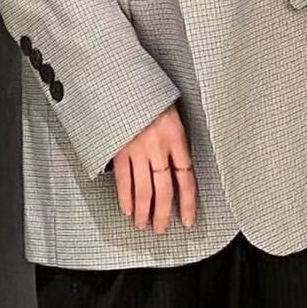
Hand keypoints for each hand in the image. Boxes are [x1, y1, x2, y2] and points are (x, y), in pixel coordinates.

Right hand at [112, 102, 197, 231]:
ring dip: (144, 211)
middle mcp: (158, 146)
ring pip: (143, 189)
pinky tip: (128, 209)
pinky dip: (125, 197)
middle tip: (161, 228)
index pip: (186, 177)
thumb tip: (179, 162)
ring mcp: (137, 149)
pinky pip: (123, 179)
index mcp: (176, 136)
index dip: (188, 202)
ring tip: (143, 224)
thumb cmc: (150, 92)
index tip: (188, 219)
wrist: (124, 79)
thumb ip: (175, 137)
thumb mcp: (172, 110)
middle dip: (163, 213)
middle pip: (164, 189)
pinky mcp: (119, 148)